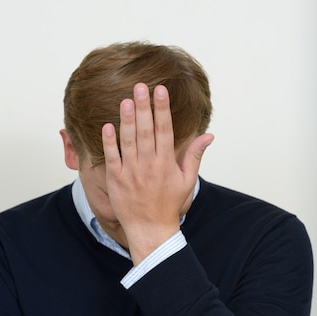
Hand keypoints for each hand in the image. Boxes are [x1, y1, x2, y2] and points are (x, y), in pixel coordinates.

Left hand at [101, 83, 213, 264]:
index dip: (162, 108)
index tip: (160, 90)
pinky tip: (108, 126)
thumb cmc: (169, 205)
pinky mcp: (116, 180)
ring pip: (128, 141)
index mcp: (166, 163)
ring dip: (127, 120)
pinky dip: (109, 142)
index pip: (165, 130)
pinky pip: (112, 158)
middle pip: (146, 130)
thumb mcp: (187, 181)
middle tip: (140, 85)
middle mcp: (148, 165)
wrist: (150, 230)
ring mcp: (131, 172)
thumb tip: (208, 135)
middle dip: (143, 107)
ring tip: (126, 99)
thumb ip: (195, 155)